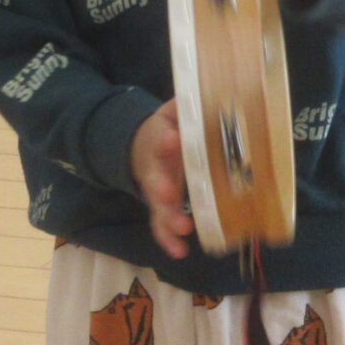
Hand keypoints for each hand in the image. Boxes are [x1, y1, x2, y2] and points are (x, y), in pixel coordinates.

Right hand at [130, 100, 193, 258]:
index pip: (160, 139)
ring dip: (169, 220)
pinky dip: (169, 241)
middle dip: (162, 187)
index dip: (167, 140)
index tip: (173, 138)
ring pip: (159, 209)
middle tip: (170, 194)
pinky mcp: (160, 210)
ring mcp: (157, 193)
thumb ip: (182, 106)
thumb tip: (202, 92)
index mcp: (159, 142)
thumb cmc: (167, 131)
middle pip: (155, 180)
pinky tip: (181, 252)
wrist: (142, 148)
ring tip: (183, 229)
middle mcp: (156, 170)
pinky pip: (161, 228)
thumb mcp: (171, 114)